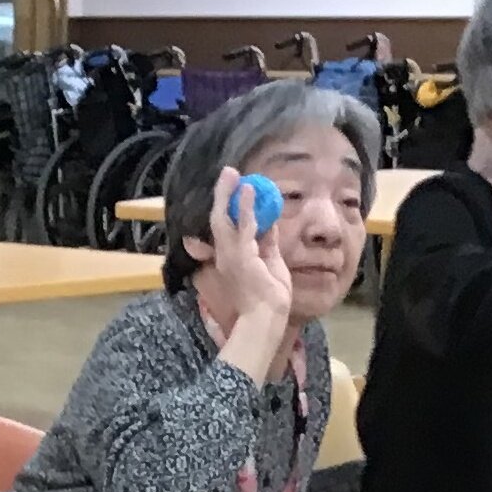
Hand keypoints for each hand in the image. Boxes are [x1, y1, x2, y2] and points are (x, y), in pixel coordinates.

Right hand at [207, 168, 294, 330]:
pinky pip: (243, 227)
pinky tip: (248, 190)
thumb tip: (270, 222)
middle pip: (219, 218)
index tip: (238, 186)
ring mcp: (231, 256)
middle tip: (228, 172)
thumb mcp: (271, 263)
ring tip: (232, 173)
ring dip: (228, 194)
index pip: (228, 227)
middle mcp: (226, 255)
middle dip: (223, 194)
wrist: (267, 319)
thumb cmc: (269, 299)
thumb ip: (268, 242)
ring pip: (225, 219)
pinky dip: (246, 208)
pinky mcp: (242, 257)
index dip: (231, 205)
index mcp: (232, 257)